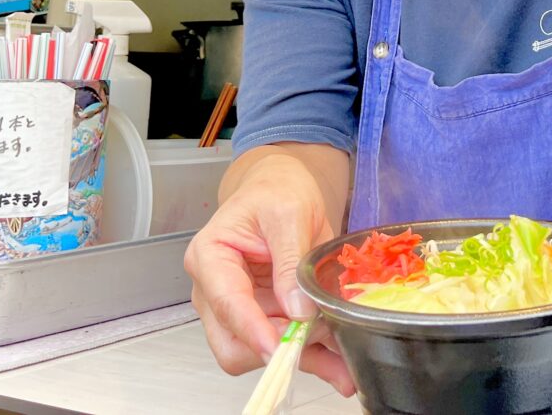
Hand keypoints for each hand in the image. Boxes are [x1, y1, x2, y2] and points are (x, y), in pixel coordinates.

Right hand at [184, 154, 354, 395]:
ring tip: (342, 363)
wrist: (281, 187)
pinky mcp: (264, 317)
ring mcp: (238, 309)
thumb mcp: (288, 213)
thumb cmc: (275, 190)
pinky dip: (311, 357)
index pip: (226, 304)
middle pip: (233, 344)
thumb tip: (298, 311)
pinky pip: (283, 347)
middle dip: (277, 349)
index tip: (278, 349)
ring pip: (260, 353)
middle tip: (321, 341)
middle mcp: (215, 291)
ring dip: (300, 359)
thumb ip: (289, 261)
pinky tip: (338, 363)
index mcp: (210, 257)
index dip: (252, 331)